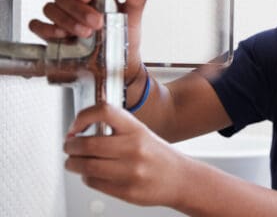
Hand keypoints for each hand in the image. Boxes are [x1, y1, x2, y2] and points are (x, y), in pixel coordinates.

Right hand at [29, 0, 146, 83]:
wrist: (122, 61)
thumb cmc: (126, 33)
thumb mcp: (134, 14)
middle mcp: (70, 3)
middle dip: (77, 9)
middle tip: (96, 21)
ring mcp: (60, 18)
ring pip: (50, 9)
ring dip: (67, 20)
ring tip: (85, 32)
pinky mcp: (52, 35)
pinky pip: (37, 26)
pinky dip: (46, 29)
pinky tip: (62, 35)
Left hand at [63, 104, 186, 206]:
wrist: (181, 178)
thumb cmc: (159, 156)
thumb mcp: (141, 133)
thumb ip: (115, 130)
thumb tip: (79, 133)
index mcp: (137, 129)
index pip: (104, 111)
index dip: (83, 117)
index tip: (76, 126)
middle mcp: (134, 148)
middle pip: (87, 144)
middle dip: (71, 146)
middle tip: (69, 146)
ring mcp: (131, 171)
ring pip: (86, 166)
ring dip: (72, 164)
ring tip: (73, 162)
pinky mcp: (127, 191)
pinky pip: (94, 182)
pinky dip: (86, 177)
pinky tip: (91, 174)